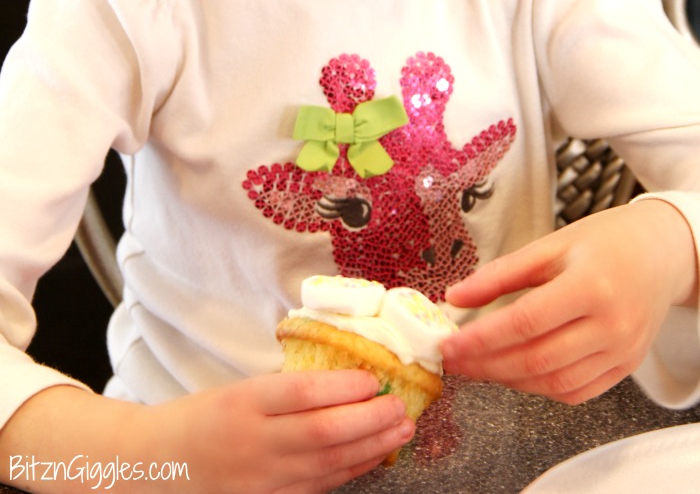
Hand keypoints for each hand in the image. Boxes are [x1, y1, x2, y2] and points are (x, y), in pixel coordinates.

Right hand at [0, 371, 413, 493]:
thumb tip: (344, 377)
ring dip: (371, 447)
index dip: (341, 387)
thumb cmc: (199, 419)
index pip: (299, 393)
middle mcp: (252, 444)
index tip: (374, 376)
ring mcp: (261, 480)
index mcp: (241, 404)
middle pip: (321, 433)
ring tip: (401, 428)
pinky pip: (318, 488)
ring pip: (327, 465)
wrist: (155, 467)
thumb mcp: (235, 390)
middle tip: (403, 405)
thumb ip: (282, 391)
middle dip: (370, 420)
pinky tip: (374, 455)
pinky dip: (351, 471)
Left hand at [440, 201, 697, 404]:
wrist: (660, 253)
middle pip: (537, 359)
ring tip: (478, 366)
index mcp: (590, 285)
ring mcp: (622, 352)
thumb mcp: (551, 244)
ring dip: (509, 380)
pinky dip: (540, 388)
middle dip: (486, 365)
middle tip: (453, 360)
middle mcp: (611, 325)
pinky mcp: (626, 367)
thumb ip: (500, 274)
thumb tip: (455, 297)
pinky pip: (577, 392)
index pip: (525, 322)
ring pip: (555, 384)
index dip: (481, 338)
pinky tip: (516, 373)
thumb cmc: (606, 242)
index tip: (449, 344)